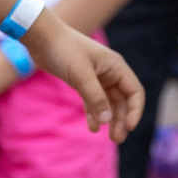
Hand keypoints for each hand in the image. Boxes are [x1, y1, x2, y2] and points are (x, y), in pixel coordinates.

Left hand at [24, 13, 145, 139]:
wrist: (42, 38)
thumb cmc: (64, 50)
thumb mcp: (81, 75)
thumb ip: (95, 97)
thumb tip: (108, 120)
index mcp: (115, 66)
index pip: (134, 91)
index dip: (135, 110)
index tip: (129, 127)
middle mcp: (109, 72)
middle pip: (122, 100)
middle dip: (121, 119)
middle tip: (117, 138)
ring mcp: (96, 77)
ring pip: (108, 102)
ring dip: (110, 119)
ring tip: (110, 137)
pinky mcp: (83, 81)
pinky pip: (93, 101)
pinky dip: (94, 113)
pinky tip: (93, 127)